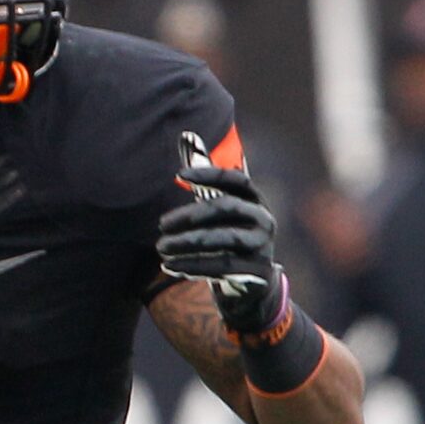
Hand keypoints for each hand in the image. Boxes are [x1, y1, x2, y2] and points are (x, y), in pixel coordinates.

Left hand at [156, 160, 281, 332]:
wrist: (252, 287)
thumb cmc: (228, 240)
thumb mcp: (218, 211)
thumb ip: (203, 179)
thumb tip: (186, 136)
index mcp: (254, 200)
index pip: (236, 179)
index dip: (210, 174)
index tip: (180, 175)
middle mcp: (263, 220)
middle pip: (226, 207)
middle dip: (191, 214)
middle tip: (162, 224)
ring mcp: (263, 246)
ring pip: (224, 239)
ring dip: (188, 243)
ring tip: (161, 248)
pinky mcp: (257, 272)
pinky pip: (223, 266)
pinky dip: (195, 266)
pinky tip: (171, 266)